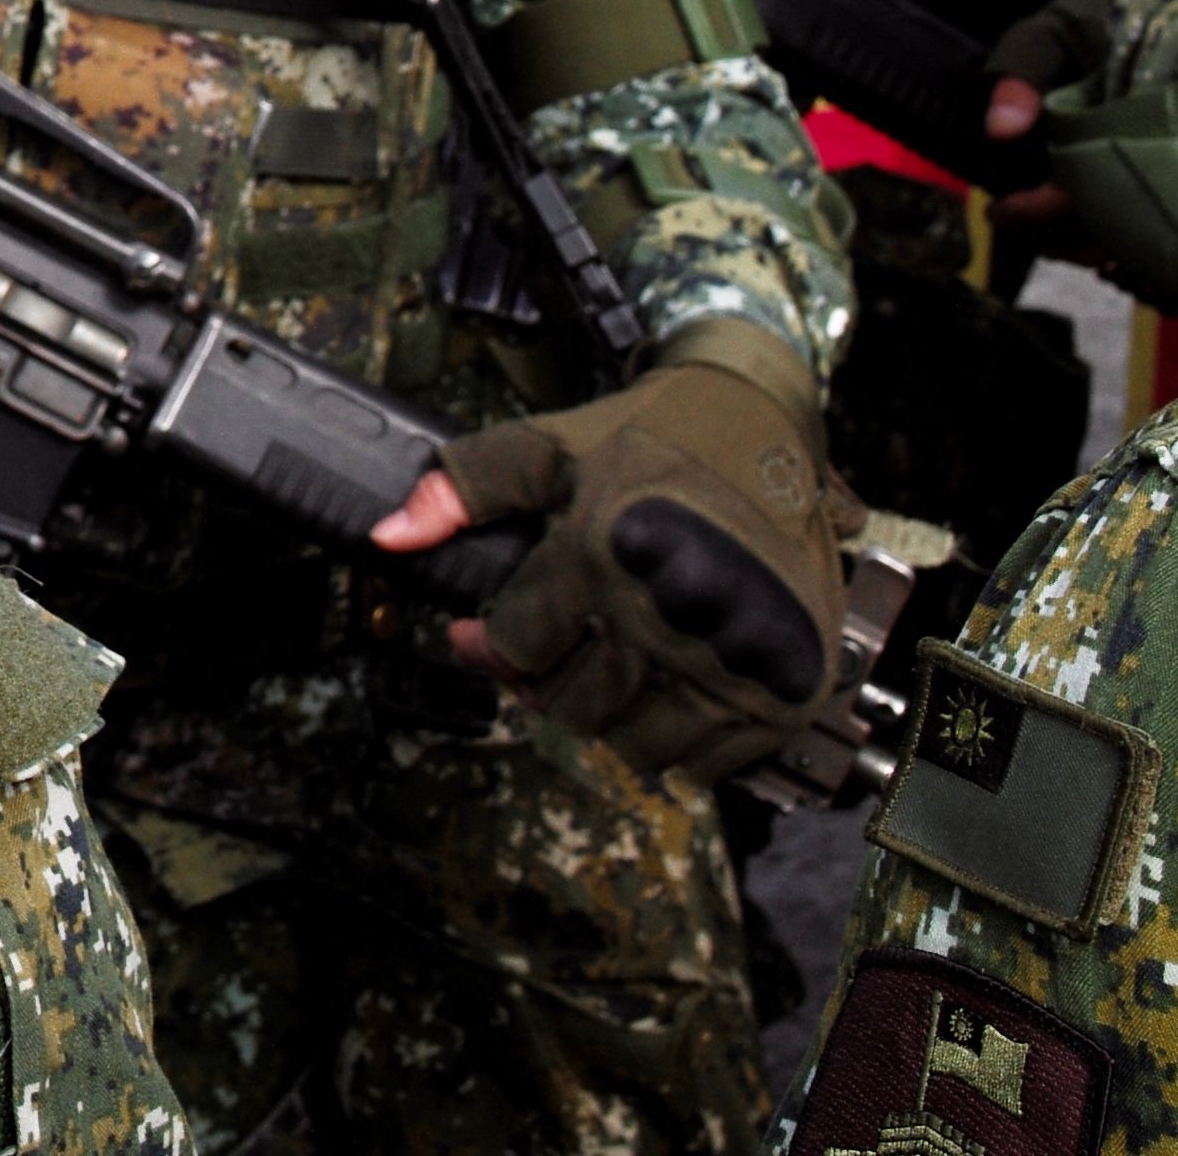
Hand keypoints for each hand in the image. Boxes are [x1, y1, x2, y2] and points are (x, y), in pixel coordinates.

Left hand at [418, 333, 863, 783]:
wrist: (765, 418)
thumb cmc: (654, 432)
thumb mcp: (547, 446)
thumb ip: (460, 490)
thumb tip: (390, 536)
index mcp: (605, 552)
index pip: (517, 646)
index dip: (486, 644)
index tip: (480, 635)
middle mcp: (674, 610)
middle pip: (575, 704)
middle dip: (543, 684)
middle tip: (546, 656)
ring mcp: (737, 654)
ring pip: (639, 743)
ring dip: (610, 717)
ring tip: (604, 672)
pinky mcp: (787, 682)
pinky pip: (712, 759)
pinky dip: (679, 738)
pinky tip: (664, 690)